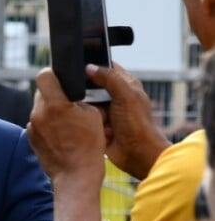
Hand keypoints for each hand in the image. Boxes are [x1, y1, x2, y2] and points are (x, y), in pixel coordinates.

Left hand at [27, 68, 105, 188]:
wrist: (76, 176)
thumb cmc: (89, 147)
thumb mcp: (94, 116)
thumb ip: (79, 100)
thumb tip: (75, 93)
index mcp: (55, 104)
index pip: (44, 75)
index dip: (52, 74)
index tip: (59, 77)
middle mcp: (39, 113)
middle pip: (41, 92)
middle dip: (53, 94)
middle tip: (67, 102)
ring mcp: (32, 126)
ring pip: (39, 108)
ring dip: (50, 110)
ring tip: (65, 122)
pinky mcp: (30, 137)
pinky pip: (37, 123)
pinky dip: (46, 124)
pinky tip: (59, 134)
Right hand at [86, 62, 169, 179]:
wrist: (138, 155)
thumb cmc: (139, 125)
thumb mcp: (126, 96)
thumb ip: (109, 78)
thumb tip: (90, 67)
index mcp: (125, 84)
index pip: (107, 66)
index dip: (95, 65)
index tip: (81, 67)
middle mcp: (115, 96)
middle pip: (92, 85)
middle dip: (87, 91)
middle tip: (87, 95)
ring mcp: (107, 110)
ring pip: (87, 101)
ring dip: (89, 108)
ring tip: (97, 115)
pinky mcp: (99, 124)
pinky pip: (86, 117)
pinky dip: (88, 120)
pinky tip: (95, 125)